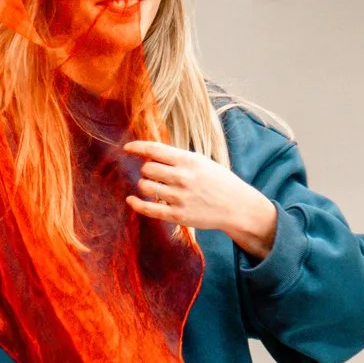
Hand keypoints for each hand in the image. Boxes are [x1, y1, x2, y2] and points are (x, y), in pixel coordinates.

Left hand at [124, 140, 279, 259]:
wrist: (236, 206)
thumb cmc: (218, 182)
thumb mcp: (201, 162)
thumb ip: (177, 158)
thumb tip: (150, 154)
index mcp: (188, 160)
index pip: (154, 150)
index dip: (137, 147)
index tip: (127, 148)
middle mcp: (182, 177)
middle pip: (147, 168)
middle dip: (147, 170)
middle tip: (155, 174)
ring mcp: (179, 197)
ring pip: (145, 186)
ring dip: (145, 185)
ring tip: (154, 187)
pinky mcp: (177, 215)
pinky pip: (148, 208)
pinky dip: (136, 203)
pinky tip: (131, 200)